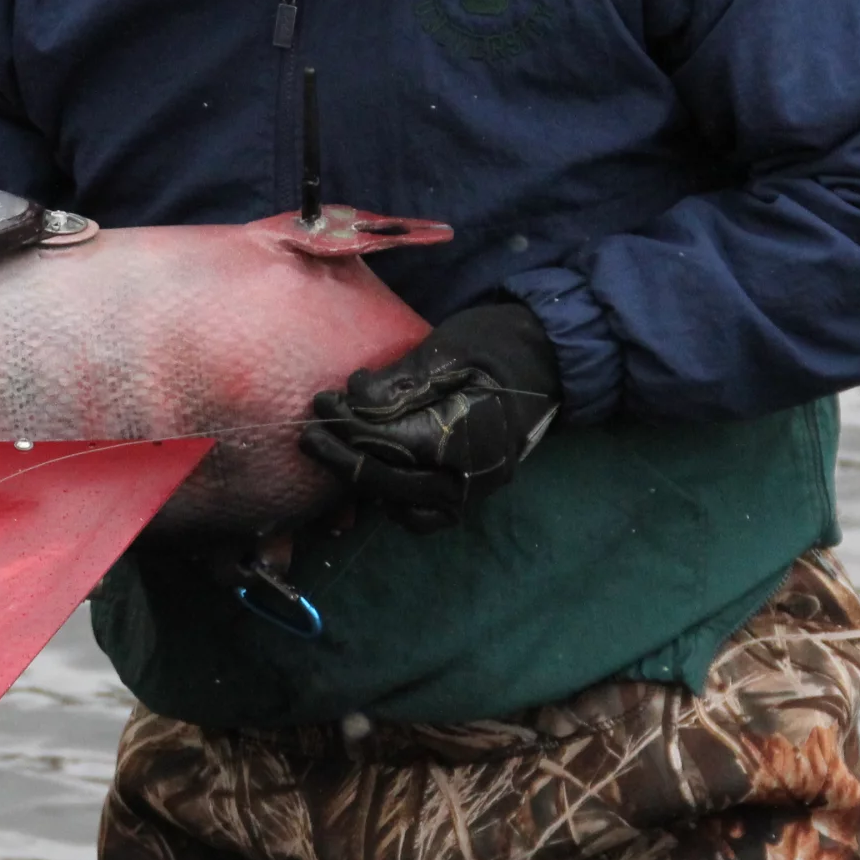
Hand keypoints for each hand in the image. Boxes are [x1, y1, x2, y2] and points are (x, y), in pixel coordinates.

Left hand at [300, 301, 560, 532]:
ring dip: (364, 484)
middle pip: (391, 481)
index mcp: (468, 436)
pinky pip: (427, 515)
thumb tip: (356, 398)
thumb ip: (402, 379)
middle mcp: (472, 475)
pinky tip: (371, 476)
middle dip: (342, 459)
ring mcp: (475, 490)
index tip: (321, 404)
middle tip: (309, 434)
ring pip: (405, 508)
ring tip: (332, 454)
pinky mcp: (472, 491)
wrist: (550, 356)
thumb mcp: (449, 348)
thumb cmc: (498, 343)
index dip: (349, 426)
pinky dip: (395, 503)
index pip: (392, 444)